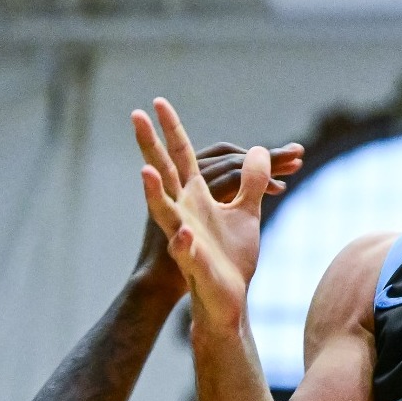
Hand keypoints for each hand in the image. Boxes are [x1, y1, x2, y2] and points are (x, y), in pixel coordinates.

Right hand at [131, 99, 298, 329]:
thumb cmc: (226, 256)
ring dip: (154, 192)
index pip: (182, 154)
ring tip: (145, 171)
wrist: (218, 299)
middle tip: (138, 110)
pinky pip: (182, 250)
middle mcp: (183, 209)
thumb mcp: (244, 214)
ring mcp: (182, 233)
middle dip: (149, 142)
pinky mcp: (190, 260)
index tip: (158, 101)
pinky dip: (183, 243)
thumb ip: (253, 183)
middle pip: (162, 170)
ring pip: (162, 210)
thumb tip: (263, 154)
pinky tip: (184, 235)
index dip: (172, 128)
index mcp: (194, 195)